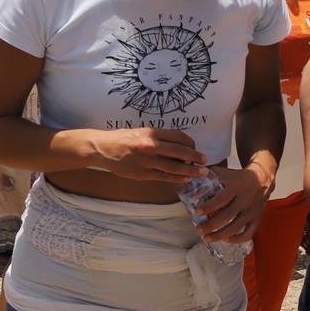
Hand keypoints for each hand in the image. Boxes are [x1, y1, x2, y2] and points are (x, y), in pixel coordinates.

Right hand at [86, 126, 207, 182]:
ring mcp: (147, 161)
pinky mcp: (143, 174)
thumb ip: (159, 138)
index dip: (191, 143)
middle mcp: (151, 146)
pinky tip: (185, 179)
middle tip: (205, 161)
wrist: (104, 148)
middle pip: (181, 152)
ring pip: (175, 167)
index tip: (195, 148)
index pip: (179, 137)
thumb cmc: (123, 138)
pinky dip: (177, 179)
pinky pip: (164, 177)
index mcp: (152, 133)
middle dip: (196, 157)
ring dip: (190, 170)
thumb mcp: (142, 131)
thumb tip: (179, 146)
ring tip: (201, 173)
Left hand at [188, 164, 271, 243]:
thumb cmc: (236, 176)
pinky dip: (237, 239)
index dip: (209, 206)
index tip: (196, 211)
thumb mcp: (224, 172)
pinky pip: (248, 233)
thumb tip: (188, 180)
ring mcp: (252, 211)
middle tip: (198, 230)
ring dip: (220, 235)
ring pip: (237, 227)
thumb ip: (207, 175)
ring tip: (207, 239)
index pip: (222, 198)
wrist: (262, 178)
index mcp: (236, 186)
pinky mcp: (258, 219)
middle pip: (228, 216)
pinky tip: (225, 239)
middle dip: (211, 225)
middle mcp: (245, 199)